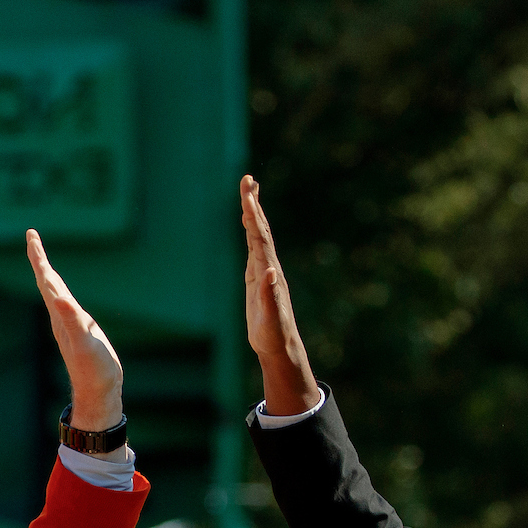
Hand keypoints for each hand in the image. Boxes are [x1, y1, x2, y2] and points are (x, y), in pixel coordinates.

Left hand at [27, 230, 123, 432]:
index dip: (39, 257)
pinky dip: (63, 292)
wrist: (99, 393)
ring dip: (48, 274)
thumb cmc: (95, 371)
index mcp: (60, 315)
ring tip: (42, 259)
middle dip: (39, 258)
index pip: (47, 280)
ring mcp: (70, 325)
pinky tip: (64, 295)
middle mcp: (61, 317)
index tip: (31, 235)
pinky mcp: (80, 332)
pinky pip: (67, 305)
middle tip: (32, 236)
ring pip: (55, 293)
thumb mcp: (86, 343)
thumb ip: (72, 320)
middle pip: (47, 282)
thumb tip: (59, 298)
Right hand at [241, 176, 319, 416]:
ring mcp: (263, 271)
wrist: (279, 347)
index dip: (252, 213)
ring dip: (252, 214)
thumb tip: (269, 270)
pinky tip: (249, 227)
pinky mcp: (257, 279)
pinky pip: (253, 249)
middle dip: (252, 204)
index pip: (259, 236)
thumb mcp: (271, 317)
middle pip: (260, 229)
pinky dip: (250, 233)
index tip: (247, 191)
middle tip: (247, 180)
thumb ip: (269, 295)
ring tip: (249, 193)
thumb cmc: (274, 335)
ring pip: (257, 236)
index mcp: (269, 271)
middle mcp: (268, 266)